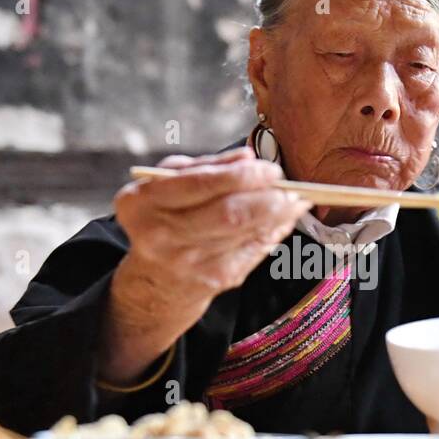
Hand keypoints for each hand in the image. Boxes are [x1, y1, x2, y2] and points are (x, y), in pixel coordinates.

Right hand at [100, 147, 310, 383]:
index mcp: (144, 202)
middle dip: (268, 198)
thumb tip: (248, 158)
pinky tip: (283, 220)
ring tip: (294, 200)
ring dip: (278, 214)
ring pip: (246, 233)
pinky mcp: (214, 279)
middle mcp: (163, 235)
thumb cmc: (160, 219)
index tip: (270, 169)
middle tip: (289, 188)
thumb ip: (206, 167)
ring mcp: (189, 262)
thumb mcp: (166, 185)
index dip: (242, 176)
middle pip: (229, 214)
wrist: (153, 280)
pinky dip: (273, 232)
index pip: (201, 184)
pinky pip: (253, 251)